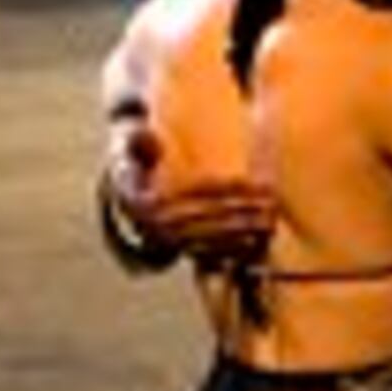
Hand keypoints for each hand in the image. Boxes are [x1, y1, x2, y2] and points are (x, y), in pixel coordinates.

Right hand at [109, 122, 275, 265]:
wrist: (122, 190)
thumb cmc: (134, 161)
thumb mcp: (127, 145)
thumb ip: (135, 139)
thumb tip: (146, 135)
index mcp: (140, 200)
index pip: (192, 194)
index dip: (225, 188)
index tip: (251, 181)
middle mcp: (151, 226)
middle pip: (204, 219)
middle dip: (239, 213)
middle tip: (270, 205)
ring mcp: (163, 243)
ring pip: (206, 240)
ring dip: (240, 233)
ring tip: (268, 223)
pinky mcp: (174, 252)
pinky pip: (204, 255)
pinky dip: (230, 250)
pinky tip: (255, 242)